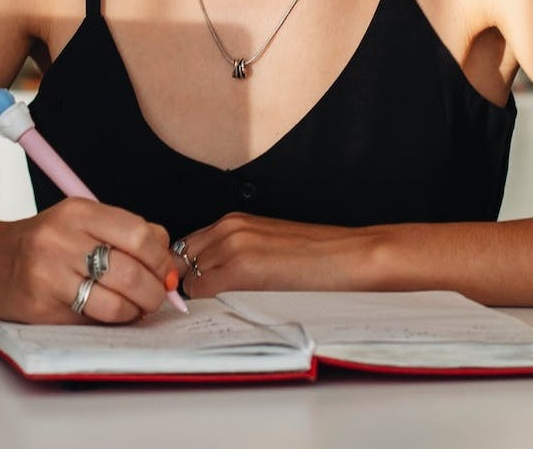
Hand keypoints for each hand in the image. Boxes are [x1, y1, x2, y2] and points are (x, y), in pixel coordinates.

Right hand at [0, 198, 176, 323]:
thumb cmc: (43, 243)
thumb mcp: (81, 222)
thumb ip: (125, 234)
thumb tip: (169, 263)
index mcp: (78, 212)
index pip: (138, 234)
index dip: (161, 259)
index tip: (168, 272)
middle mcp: (62, 239)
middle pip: (131, 271)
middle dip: (154, 291)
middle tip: (158, 296)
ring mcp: (49, 275)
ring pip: (114, 303)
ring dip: (136, 311)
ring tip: (136, 309)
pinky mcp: (42, 308)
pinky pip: (91, 322)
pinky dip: (110, 323)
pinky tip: (110, 315)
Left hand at [174, 213, 361, 297]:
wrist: (351, 256)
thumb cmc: (318, 258)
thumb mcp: (267, 248)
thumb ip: (235, 257)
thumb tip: (209, 281)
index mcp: (234, 222)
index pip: (186, 249)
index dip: (187, 273)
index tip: (196, 291)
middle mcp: (228, 229)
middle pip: (181, 262)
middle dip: (189, 284)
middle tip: (207, 306)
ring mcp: (232, 246)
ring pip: (190, 279)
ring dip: (199, 297)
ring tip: (223, 310)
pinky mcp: (242, 268)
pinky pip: (203, 292)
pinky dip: (207, 306)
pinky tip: (229, 312)